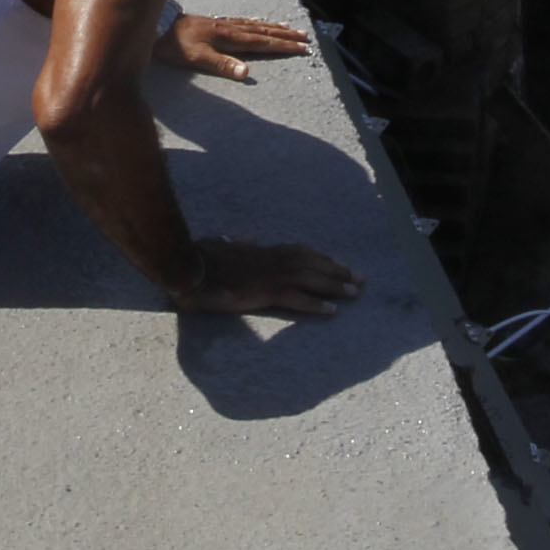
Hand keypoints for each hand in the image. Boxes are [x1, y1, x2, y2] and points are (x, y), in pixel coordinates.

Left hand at [162, 13, 308, 79]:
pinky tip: (262, 23)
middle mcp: (231, 29)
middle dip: (286, 36)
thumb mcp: (197, 59)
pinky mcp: (217, 24)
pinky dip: (259, 23)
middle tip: (306, 38)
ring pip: (256, 26)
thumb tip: (247, 72)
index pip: (263, 43)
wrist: (158, 29)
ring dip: (275, 28)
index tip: (302, 48)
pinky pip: (245, 22)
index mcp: (230, 39)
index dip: (283, 46)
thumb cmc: (176, 48)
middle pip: (264, 32)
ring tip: (292, 29)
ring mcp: (225, 25)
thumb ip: (222, 65)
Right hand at [178, 240, 359, 320]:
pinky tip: (332, 311)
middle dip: (338, 270)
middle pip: (313, 263)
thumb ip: (237, 242)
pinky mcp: (266, 292)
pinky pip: (298, 298)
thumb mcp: (220, 244)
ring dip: (335, 285)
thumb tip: (246, 237)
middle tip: (360, 278)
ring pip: (312, 278)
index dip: (321, 257)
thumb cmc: (199, 258)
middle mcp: (272, 259)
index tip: (337, 262)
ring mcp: (271, 274)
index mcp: (262, 250)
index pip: (299, 251)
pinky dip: (316, 304)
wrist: (189, 268)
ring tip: (355, 292)